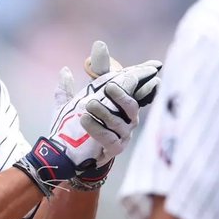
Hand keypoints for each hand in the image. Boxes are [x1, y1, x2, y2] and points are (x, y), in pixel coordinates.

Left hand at [50, 42, 161, 166]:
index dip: (142, 75)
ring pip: (118, 121)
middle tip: (108, 86)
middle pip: (130, 104)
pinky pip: (109, 138)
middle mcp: (126, 118)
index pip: (132, 87)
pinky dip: (97, 128)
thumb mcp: (71, 105)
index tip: (154, 65)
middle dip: (121, 94)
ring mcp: (123, 134)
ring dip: (104, 111)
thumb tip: (64, 70)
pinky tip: (85, 120)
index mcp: (120, 103)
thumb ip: (69, 87)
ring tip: (88, 105)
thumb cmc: (76, 125)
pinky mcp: (115, 149)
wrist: (68, 153)